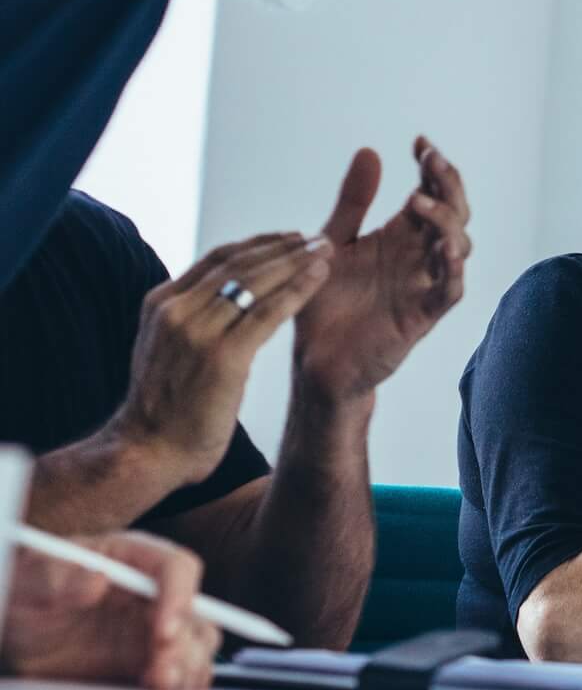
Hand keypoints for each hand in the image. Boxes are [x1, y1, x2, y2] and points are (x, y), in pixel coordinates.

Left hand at [0, 532, 219, 689]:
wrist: (17, 629)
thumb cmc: (27, 590)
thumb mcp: (32, 577)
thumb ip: (59, 576)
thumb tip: (96, 581)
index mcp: (136, 558)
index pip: (177, 568)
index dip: (179, 597)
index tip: (163, 631)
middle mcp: (155, 593)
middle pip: (197, 614)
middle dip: (185, 647)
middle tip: (159, 673)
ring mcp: (154, 630)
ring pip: (197, 648)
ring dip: (187, 671)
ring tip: (159, 689)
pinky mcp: (147, 663)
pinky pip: (181, 676)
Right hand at [112, 232, 334, 480]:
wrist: (148, 452)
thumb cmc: (164, 408)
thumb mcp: (166, 349)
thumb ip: (188, 320)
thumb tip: (220, 300)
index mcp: (161, 304)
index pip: (217, 259)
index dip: (258, 244)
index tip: (289, 237)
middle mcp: (176, 310)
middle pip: (240, 263)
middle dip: (283, 247)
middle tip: (318, 238)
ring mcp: (198, 331)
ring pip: (256, 282)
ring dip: (296, 261)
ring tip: (326, 249)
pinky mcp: (223, 356)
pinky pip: (268, 312)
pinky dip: (297, 290)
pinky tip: (320, 278)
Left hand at [294, 137, 471, 403]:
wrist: (314, 361)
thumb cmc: (326, 303)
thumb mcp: (334, 241)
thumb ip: (353, 202)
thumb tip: (370, 151)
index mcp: (400, 235)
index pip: (431, 192)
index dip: (433, 168)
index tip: (421, 143)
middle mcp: (418, 256)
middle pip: (453, 212)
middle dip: (447, 185)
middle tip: (430, 161)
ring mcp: (423, 284)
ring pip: (458, 246)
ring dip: (446, 222)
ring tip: (419, 204)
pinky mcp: (421, 315)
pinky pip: (449, 290)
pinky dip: (453, 270)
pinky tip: (445, 250)